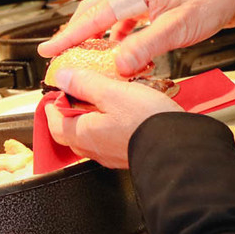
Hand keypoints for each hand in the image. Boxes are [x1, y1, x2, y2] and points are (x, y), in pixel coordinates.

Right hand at [37, 0, 234, 75]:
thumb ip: (144, 46)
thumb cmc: (213, 1)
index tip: (49, 49)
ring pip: (107, 16)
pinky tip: (119, 49)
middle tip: (56, 52)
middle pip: (93, 13)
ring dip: (94, 36)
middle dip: (73, 34)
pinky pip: (124, 20)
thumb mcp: (177, 29)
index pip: (93, 17)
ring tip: (84, 54)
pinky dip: (117, 36)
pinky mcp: (152, 3)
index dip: (69, 36)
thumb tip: (117, 64)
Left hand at [45, 68, 181, 168]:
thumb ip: (84, 83)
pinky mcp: (130, 155)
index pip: (54, 123)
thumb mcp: (113, 92)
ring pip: (90, 137)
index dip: (51, 107)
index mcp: (84, 134)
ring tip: (98, 101)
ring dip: (88, 120)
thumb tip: (63, 77)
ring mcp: (113, 156)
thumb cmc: (149, 123)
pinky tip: (121, 115)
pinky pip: (110, 141)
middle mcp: (96, 150)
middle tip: (71, 97)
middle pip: (70, 132)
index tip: (53, 95)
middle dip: (68, 113)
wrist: (182, 149)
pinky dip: (107, 127)